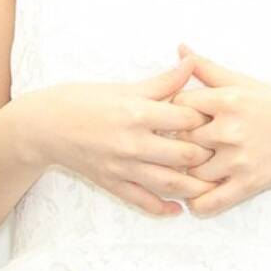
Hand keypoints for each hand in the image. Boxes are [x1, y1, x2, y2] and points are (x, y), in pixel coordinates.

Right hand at [18, 55, 218, 217]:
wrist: (47, 125)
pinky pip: (141, 201)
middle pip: (182, 154)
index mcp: (137, 112)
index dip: (206, 119)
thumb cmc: (86, 100)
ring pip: (166, 183)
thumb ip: (163, 81)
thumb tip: (192, 62)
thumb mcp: (125, 87)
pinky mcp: (111, 183)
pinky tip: (178, 209)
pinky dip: (162, 208)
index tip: (222, 118)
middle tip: (224, 152)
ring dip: (192, 187)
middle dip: (206, 155)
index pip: (184, 118)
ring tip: (211, 185)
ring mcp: (121, 166)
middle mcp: (132, 142)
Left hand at [168, 43, 270, 216]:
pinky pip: (211, 201)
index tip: (174, 116)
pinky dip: (198, 202)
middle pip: (182, 137)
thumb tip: (180, 48)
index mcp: (228, 100)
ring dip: (185, 172)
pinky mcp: (248, 184)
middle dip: (176, 140)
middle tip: (170, 143)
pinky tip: (194, 195)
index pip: (179, 105)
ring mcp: (239, 159)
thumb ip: (208, 68)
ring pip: (192, 171)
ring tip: (181, 169)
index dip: (173, 110)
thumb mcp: (244, 83)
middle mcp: (231, 129)